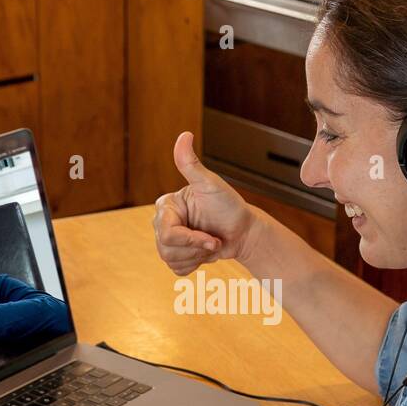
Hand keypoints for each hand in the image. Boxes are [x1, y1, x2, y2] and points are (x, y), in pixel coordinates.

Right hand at [153, 131, 259, 276]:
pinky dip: (194, 265)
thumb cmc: (229, 206)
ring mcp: (169, 240)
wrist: (243, 231)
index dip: (190, 239)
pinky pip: (177, 270)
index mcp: (167, 206)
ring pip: (170, 260)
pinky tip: (204, 253)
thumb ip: (192, 164)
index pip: (167, 233)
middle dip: (195, 249)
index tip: (210, 237)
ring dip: (196, 257)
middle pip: (166, 249)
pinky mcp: (177, 255)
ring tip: (210, 244)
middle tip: (213, 241)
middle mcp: (163, 222)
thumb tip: (184, 135)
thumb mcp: (211, 184)